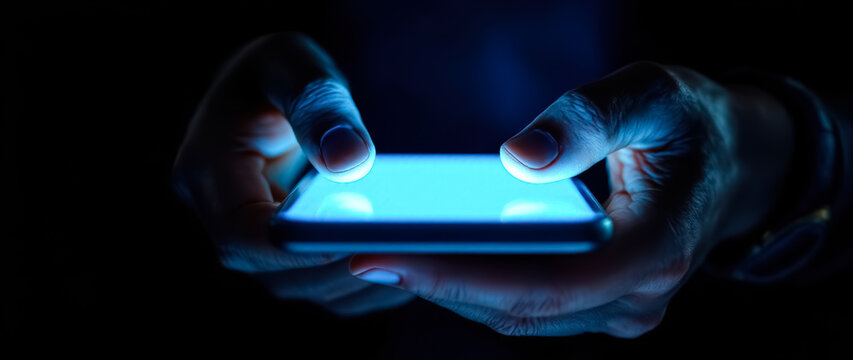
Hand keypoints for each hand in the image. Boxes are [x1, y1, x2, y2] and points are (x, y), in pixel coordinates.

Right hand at [173, 33, 413, 315]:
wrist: (273, 87)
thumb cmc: (282, 69)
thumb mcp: (295, 65)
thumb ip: (319, 107)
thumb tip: (349, 161)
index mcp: (207, 169)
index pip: (242, 233)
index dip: (298, 248)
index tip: (358, 238)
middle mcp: (220, 214)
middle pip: (272, 272)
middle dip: (335, 266)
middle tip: (402, 248)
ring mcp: (249, 236)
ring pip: (296, 285)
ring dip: (352, 277)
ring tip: (413, 253)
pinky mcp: (279, 249)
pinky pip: (315, 280)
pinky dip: (360, 277)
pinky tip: (409, 258)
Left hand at [348, 62, 793, 335]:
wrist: (735, 163)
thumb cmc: (692, 125)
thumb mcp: (652, 96)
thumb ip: (591, 120)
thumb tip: (518, 159)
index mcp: (654, 248)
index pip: (544, 283)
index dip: (459, 276)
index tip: (387, 256)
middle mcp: (638, 297)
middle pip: (520, 309)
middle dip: (436, 284)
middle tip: (358, 252)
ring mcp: (621, 309)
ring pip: (519, 317)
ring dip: (450, 289)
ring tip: (382, 254)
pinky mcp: (602, 304)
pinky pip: (529, 308)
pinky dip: (478, 287)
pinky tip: (434, 257)